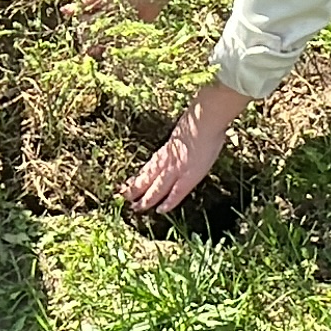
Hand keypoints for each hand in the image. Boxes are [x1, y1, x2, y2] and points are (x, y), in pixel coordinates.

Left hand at [119, 83, 246, 214]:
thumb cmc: (203, 118)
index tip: (130, 183)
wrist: (206, 119)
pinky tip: (160, 211)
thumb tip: (187, 136)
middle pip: (149, 176)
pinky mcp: (187, 176)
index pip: (152, 165)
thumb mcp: (190, 127)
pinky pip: (176, 193)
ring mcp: (176, 168)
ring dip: (146, 198)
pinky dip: (168, 202)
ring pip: (157, 187)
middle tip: (124, 197)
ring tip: (135, 208)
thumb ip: (184, 136)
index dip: (141, 175)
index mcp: (169, 148)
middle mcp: (169, 159)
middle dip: (137, 188)